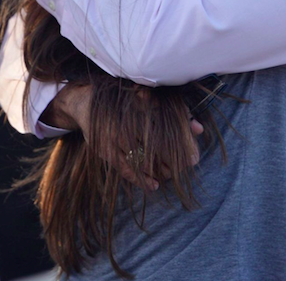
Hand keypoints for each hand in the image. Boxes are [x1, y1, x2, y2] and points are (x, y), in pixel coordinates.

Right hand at [42, 84, 203, 190]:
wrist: (86, 102)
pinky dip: (140, 179)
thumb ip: (177, 113)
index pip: (166, 131)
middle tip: (185, 169)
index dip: (181, 145)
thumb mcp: (151, 100)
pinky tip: (154, 186)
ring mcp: (113, 139)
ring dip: (158, 171)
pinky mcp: (104, 151)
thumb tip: (199, 128)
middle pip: (155, 148)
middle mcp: (126, 124)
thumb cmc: (126, 100)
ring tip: (173, 176)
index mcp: (140, 108)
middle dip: (172, 161)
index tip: (194, 157)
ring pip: (140, 161)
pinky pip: (124, 169)